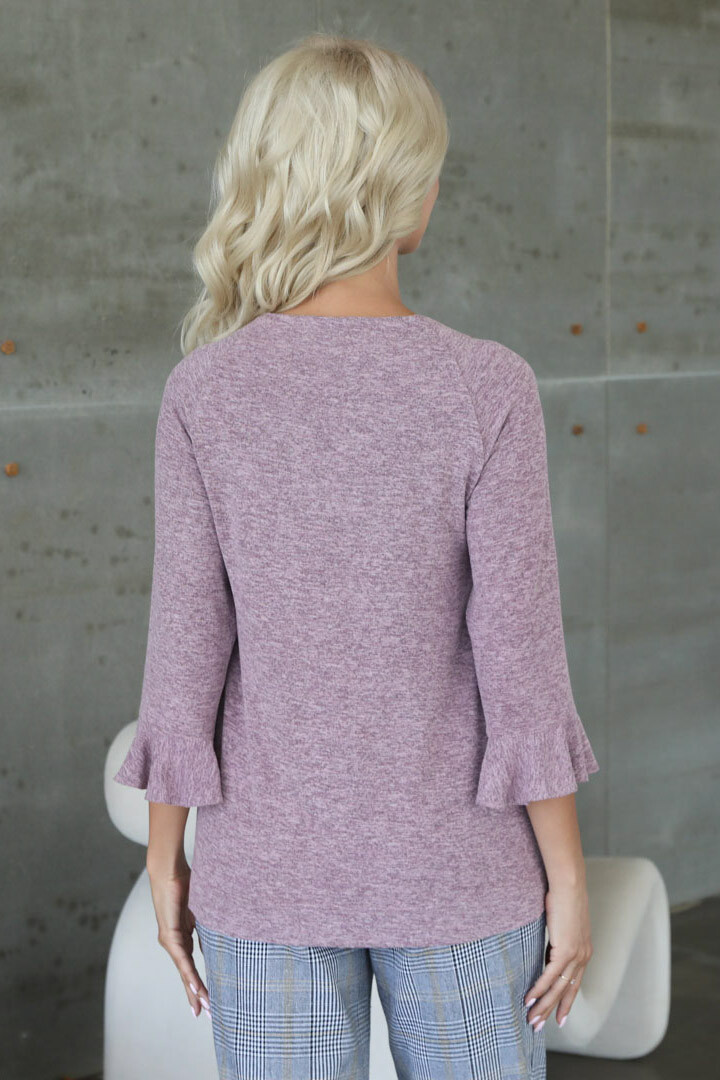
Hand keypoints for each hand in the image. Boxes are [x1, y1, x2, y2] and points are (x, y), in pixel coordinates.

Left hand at [146, 856, 210, 1019]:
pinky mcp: (169, 935)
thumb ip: (208, 923)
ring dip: (195, 990)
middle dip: (196, 995)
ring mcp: (170, 940)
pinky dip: (190, 974)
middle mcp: (174, 942)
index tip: (207, 1000)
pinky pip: (182, 959)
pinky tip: (195, 988)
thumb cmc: (186, 883)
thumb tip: (222, 933)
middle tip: (206, 1014)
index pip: (191, 965)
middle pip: (186, 974)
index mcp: (182, 936)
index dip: (198, 983)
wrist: (170, 871)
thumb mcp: (202, 909)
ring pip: (184, 971)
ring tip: (204, 1007)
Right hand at [524, 880, 593, 1031]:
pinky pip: (550, 976)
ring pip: (558, 988)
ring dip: (543, 1006)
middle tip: (539, 1027)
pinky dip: (539, 989)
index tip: (559, 1019)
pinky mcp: (565, 950)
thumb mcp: (562, 922)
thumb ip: (557, 938)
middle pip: (567, 991)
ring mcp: (576, 955)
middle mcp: (583, 957)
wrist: (569, 884)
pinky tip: (530, 999)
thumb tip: (547, 948)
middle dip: (552, 1011)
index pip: (573, 983)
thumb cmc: (563, 896)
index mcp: (584, 951)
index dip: (565, 1002)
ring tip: (531, 1019)